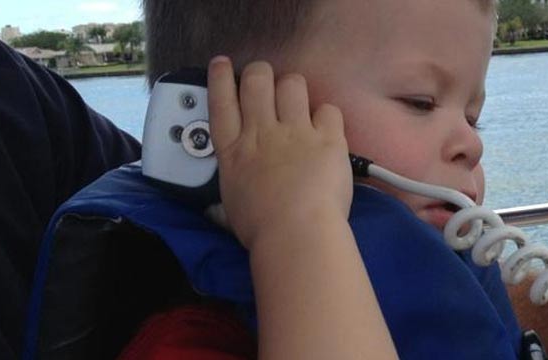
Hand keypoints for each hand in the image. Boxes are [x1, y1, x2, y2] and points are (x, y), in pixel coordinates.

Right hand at [207, 57, 352, 248]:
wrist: (296, 234)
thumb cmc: (262, 231)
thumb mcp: (230, 209)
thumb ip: (228, 193)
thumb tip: (218, 205)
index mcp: (234, 153)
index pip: (220, 102)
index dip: (220, 78)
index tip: (222, 65)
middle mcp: (262, 134)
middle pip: (256, 82)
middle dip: (259, 73)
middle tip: (264, 79)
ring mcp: (296, 133)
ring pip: (291, 84)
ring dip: (293, 87)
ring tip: (297, 100)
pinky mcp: (328, 139)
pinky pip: (328, 109)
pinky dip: (327, 115)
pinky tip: (326, 127)